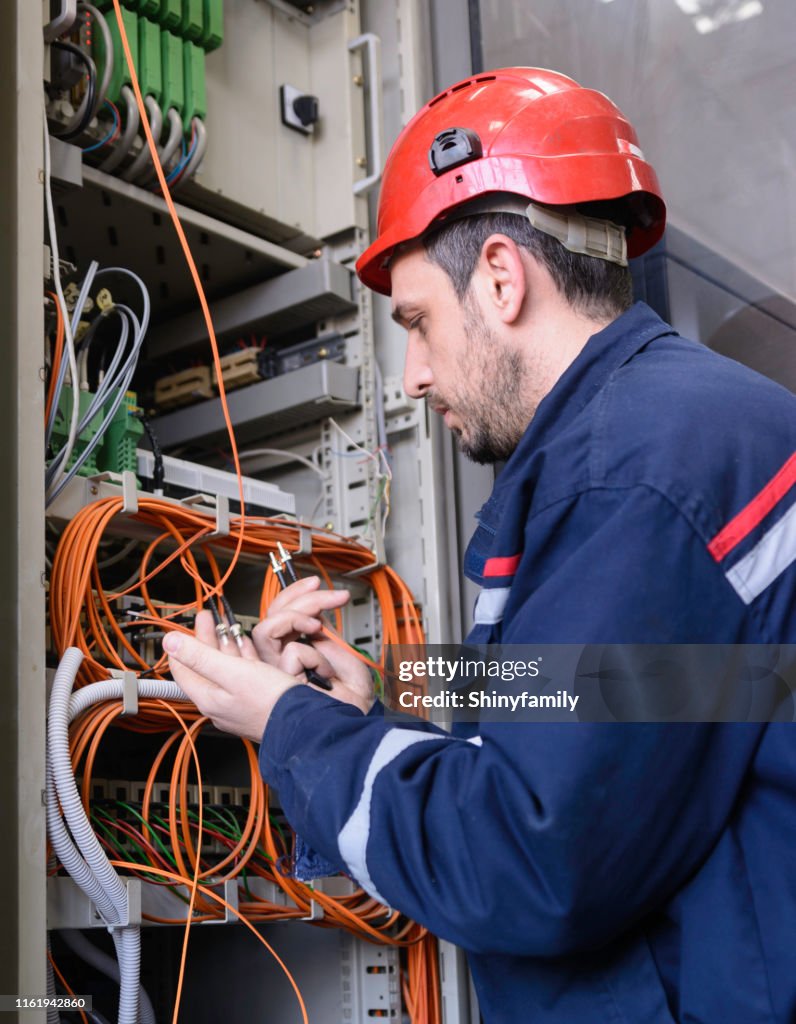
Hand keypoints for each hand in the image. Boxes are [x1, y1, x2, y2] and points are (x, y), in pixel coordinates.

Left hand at [164, 613, 298, 741]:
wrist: (302, 723)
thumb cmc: (269, 701)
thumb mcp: (231, 671)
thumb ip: (199, 656)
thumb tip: (170, 642)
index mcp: (208, 697)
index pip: (182, 669)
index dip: (181, 645)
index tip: (186, 626)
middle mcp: (220, 702)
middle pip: (204, 665)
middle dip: (206, 638)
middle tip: (208, 617)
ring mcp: (238, 701)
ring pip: (225, 668)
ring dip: (224, 644)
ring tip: (226, 624)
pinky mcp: (255, 699)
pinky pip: (242, 675)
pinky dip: (241, 657)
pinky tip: (245, 646)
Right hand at [252, 575, 374, 711]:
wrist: (361, 716)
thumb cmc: (352, 695)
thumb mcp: (336, 647)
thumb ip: (317, 627)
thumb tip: (310, 606)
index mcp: (293, 649)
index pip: (279, 613)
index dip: (293, 593)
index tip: (315, 582)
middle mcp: (280, 660)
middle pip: (270, 615)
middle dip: (299, 596)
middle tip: (328, 595)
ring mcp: (276, 672)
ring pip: (266, 628)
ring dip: (297, 615)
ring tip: (320, 623)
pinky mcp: (279, 684)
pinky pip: (291, 652)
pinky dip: (314, 655)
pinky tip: (326, 669)